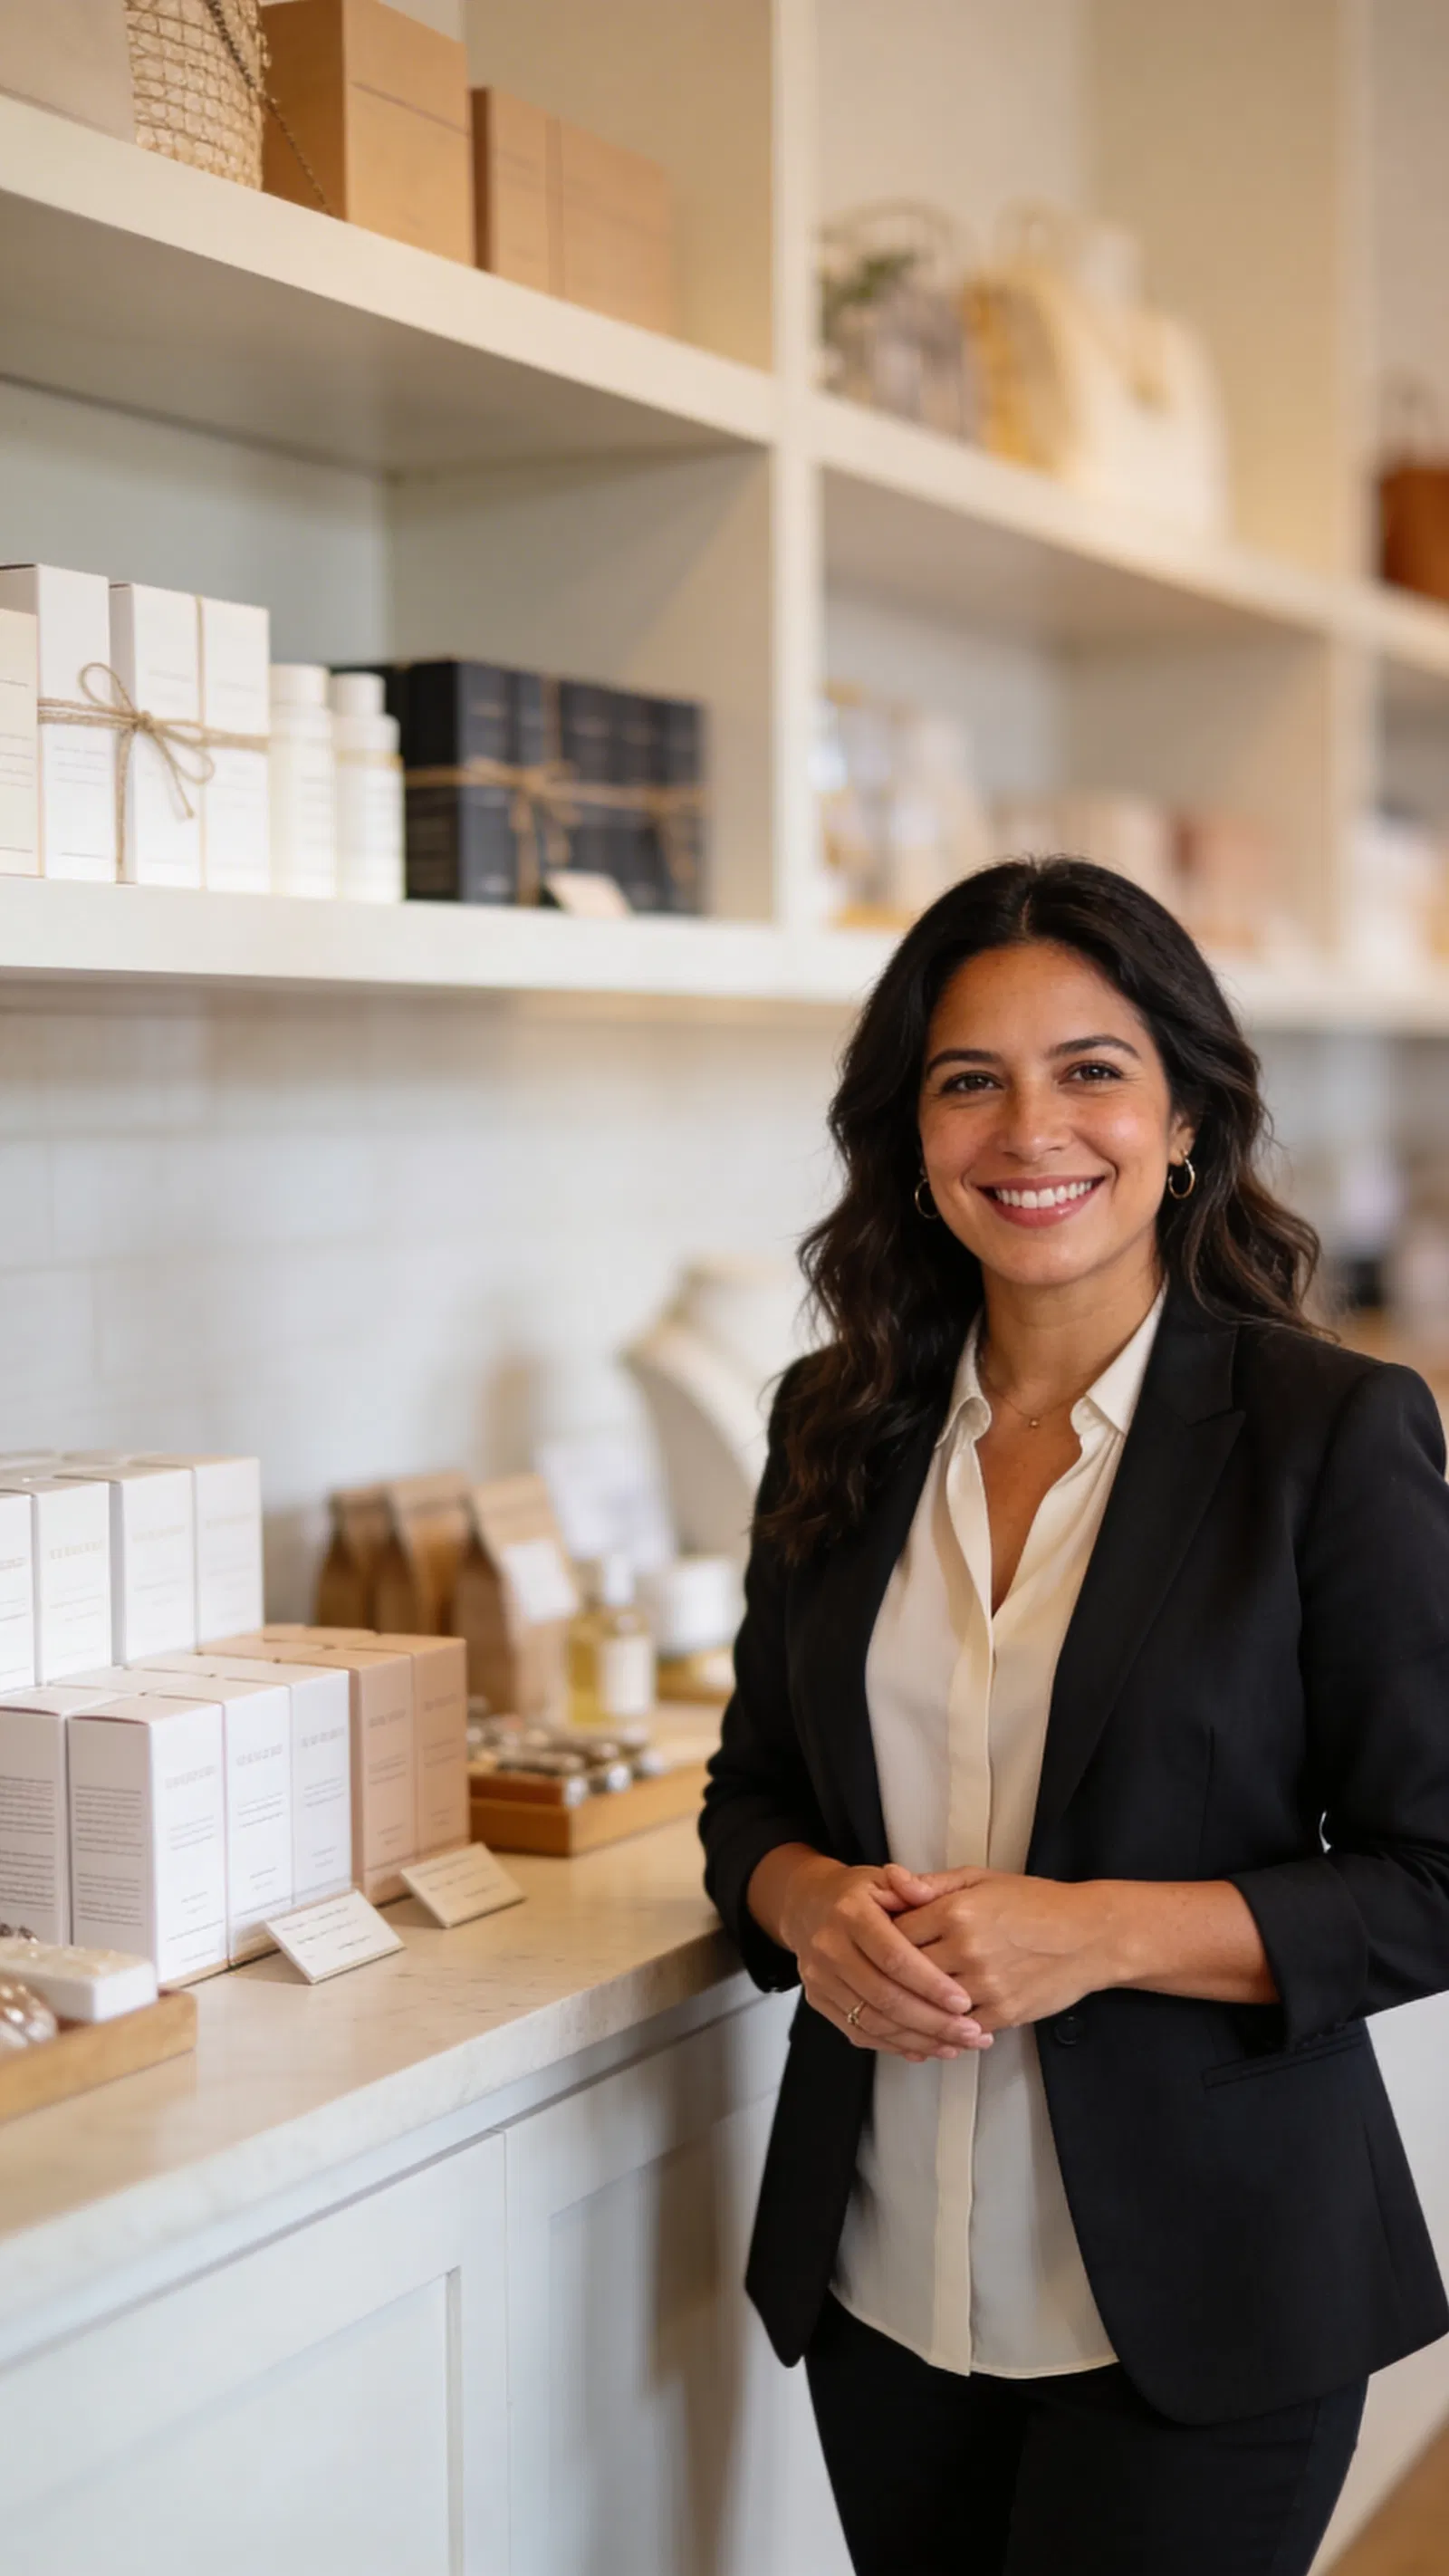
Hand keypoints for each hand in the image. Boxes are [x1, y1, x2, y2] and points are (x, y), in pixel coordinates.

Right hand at [760, 1850, 991, 2061]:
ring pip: (874, 2022)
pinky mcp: (819, 2001)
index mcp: (850, 1914)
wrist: (808, 1907)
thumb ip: (910, 1886)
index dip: (930, 1983)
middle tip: (969, 2032)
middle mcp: (830, 1948)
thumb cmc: (854, 1895)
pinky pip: (859, 2032)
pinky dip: (895, 2046)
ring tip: (956, 2045)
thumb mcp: (882, 1879)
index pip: (894, 1957)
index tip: (962, 2001)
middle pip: (885, 1997)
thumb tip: (923, 1889)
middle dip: (932, 2021)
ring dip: (919, 2039)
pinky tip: (925, 2048)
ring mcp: (821, 1979)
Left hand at [886, 1863, 1112, 2032]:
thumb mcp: (981, 1879)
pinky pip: (959, 2028)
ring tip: (900, 2004)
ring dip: (913, 2007)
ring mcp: (985, 1984)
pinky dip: (944, 2028)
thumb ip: (931, 1884)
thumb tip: (889, 1879)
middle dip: (890, 1976)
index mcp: (956, 1910)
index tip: (876, 1944)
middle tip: (879, 1978)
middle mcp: (966, 1948)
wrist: (1089, 1936)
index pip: (895, 1932)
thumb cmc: (1033, 1903)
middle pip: (905, 1972)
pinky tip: (936, 2023)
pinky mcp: (1003, 2013)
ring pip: (928, 2005)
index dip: (881, 1939)